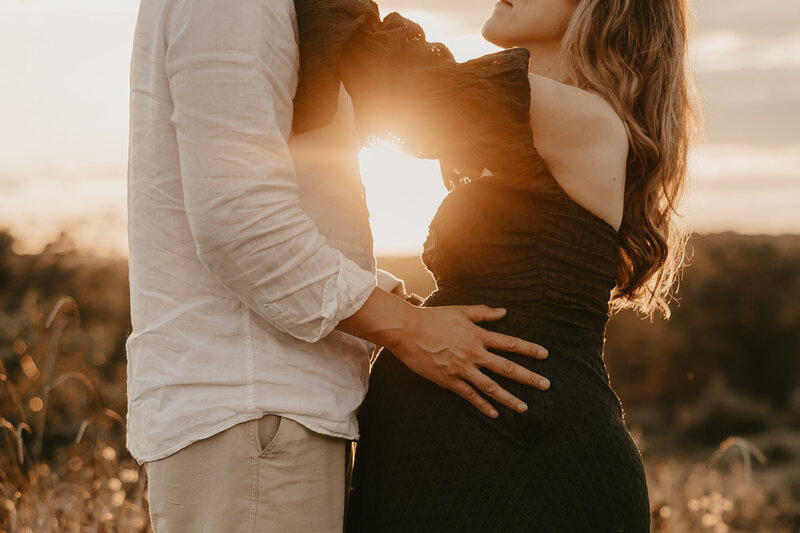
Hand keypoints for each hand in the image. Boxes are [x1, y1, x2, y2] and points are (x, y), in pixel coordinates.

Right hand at [385, 305, 549, 418]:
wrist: (407, 330)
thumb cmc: (433, 318)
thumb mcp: (460, 311)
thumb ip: (483, 313)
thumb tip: (504, 312)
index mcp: (477, 335)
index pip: (509, 343)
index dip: (529, 349)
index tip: (545, 355)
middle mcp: (473, 354)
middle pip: (506, 368)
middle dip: (528, 377)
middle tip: (546, 385)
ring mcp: (461, 369)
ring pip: (491, 386)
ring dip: (509, 398)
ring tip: (524, 408)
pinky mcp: (449, 381)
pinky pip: (469, 395)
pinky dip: (483, 405)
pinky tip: (495, 414)